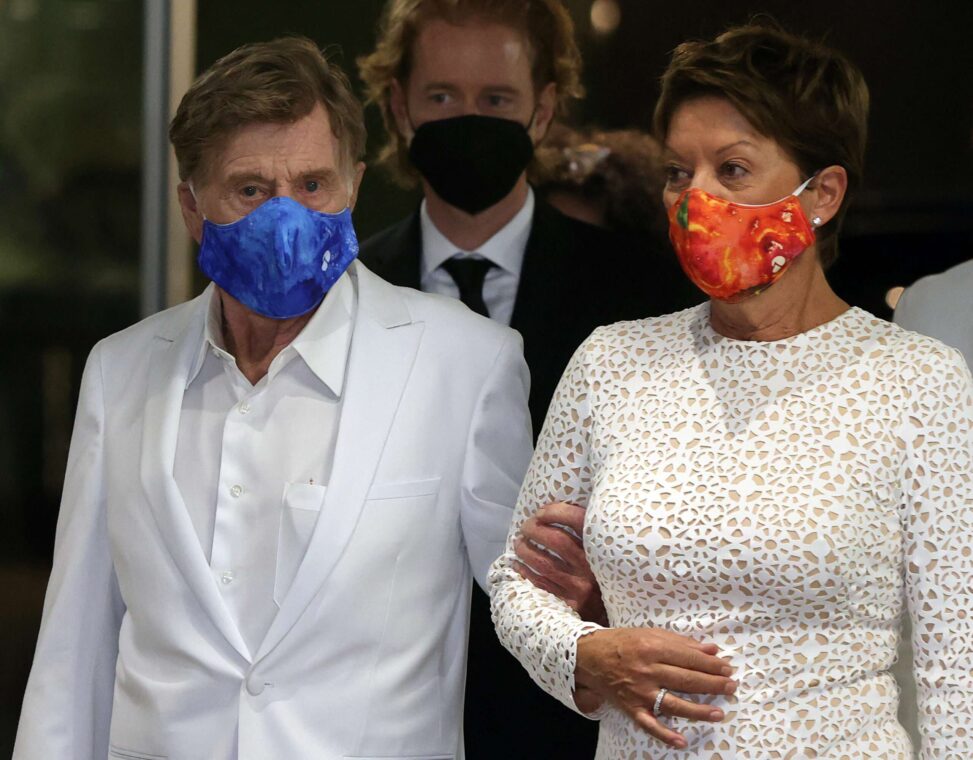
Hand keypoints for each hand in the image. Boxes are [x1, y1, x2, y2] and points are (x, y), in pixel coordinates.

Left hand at [513, 502, 607, 624]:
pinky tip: (517, 563)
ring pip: (544, 563)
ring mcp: (580, 588)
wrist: (614, 615)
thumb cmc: (603, 575)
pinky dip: (525, 571)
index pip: (578, 520)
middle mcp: (593, 568)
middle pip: (557, 541)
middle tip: (525, 527)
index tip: (540, 512)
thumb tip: (552, 511)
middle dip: (535, 530)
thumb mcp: (603, 552)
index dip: (556, 512)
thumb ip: (587, 533)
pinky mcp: (570, 605)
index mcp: (603, 549)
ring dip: (525, 550)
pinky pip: (540, 584)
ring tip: (519, 542)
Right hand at [575, 628, 736, 748]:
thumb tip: (711, 649)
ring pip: (673, 703)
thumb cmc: (622, 642)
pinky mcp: (631, 708)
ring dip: (698, 710)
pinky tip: (681, 741)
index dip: (711, 664)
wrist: (588, 656)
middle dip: (712, 684)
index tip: (728, 668)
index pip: (688, 657)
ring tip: (719, 713)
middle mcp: (647, 670)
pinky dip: (664, 734)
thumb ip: (680, 642)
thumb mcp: (649, 633)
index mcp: (652, 648)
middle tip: (731, 687)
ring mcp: (639, 692)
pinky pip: (649, 724)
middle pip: (686, 680)